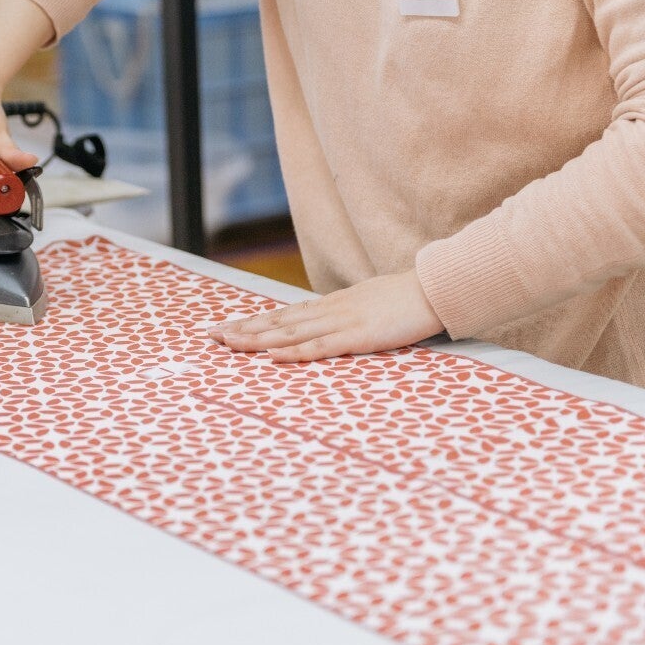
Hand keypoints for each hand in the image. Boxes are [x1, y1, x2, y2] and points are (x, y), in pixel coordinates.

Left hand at [208, 269, 444, 361]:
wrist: (433, 288)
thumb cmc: (402, 301)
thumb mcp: (365, 308)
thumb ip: (343, 318)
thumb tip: (324, 327)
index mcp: (329, 306)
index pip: (282, 315)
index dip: (252, 322)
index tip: (225, 328)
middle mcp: (327, 312)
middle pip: (277, 322)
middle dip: (243, 331)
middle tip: (211, 337)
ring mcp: (341, 322)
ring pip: (290, 333)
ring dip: (257, 339)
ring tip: (229, 344)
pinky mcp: (357, 336)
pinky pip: (320, 346)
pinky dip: (294, 352)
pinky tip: (272, 355)